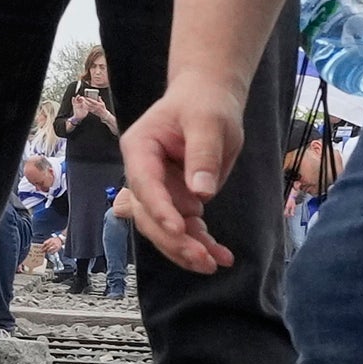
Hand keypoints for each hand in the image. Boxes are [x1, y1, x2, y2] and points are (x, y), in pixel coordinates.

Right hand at [114, 87, 242, 276]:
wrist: (209, 100)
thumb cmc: (205, 104)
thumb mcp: (209, 122)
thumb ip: (203, 154)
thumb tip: (201, 193)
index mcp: (140, 148)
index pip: (143, 183)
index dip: (159, 209)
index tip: (179, 229)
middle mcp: (143, 172)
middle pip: (148, 215)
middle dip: (173, 240)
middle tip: (202, 259)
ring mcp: (159, 190)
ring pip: (165, 229)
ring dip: (187, 250)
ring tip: (215, 263)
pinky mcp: (178, 200)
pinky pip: (185, 228)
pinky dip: (201, 244)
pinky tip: (221, 258)